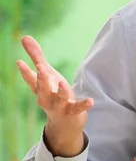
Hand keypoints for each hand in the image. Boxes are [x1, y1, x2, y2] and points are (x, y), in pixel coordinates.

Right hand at [16, 36, 92, 156]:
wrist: (65, 123)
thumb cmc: (54, 94)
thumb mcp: (47, 75)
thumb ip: (37, 57)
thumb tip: (24, 37)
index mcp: (40, 89)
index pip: (30, 79)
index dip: (25, 71)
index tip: (19, 61)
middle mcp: (47, 98)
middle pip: (42, 89)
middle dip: (41, 79)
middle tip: (41, 67)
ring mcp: (60, 106)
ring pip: (59, 99)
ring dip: (60, 92)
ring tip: (62, 83)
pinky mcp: (73, 112)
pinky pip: (78, 108)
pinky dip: (84, 105)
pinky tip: (91, 101)